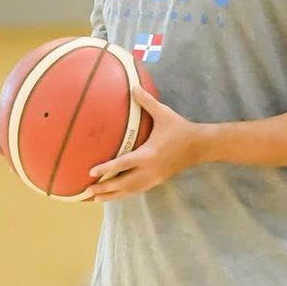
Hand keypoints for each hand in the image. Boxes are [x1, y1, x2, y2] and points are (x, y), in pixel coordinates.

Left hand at [84, 85, 208, 202]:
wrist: (200, 146)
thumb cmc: (180, 128)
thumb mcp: (164, 113)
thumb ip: (147, 101)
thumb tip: (133, 86)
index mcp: (148, 154)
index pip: (123, 164)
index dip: (106, 169)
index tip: (91, 172)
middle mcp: (149, 170)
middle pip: (122, 184)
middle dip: (104, 189)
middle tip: (86, 192)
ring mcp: (153, 178)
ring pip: (128, 191)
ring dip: (111, 196)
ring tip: (93, 199)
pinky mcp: (156, 182)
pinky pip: (136, 191)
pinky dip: (122, 195)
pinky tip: (112, 196)